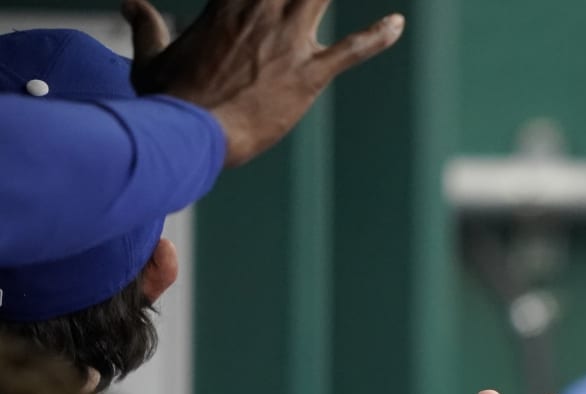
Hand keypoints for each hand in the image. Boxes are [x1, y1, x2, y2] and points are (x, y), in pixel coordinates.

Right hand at [125, 0, 403, 168]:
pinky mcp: (308, 73)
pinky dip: (378, 36)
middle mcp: (261, 10)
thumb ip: (146, 26)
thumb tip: (131, 3)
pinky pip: (353, 49)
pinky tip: (398, 24)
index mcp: (226, 2)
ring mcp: (288, 40)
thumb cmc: (166, 100)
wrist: (189, 133)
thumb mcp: (150, 58)